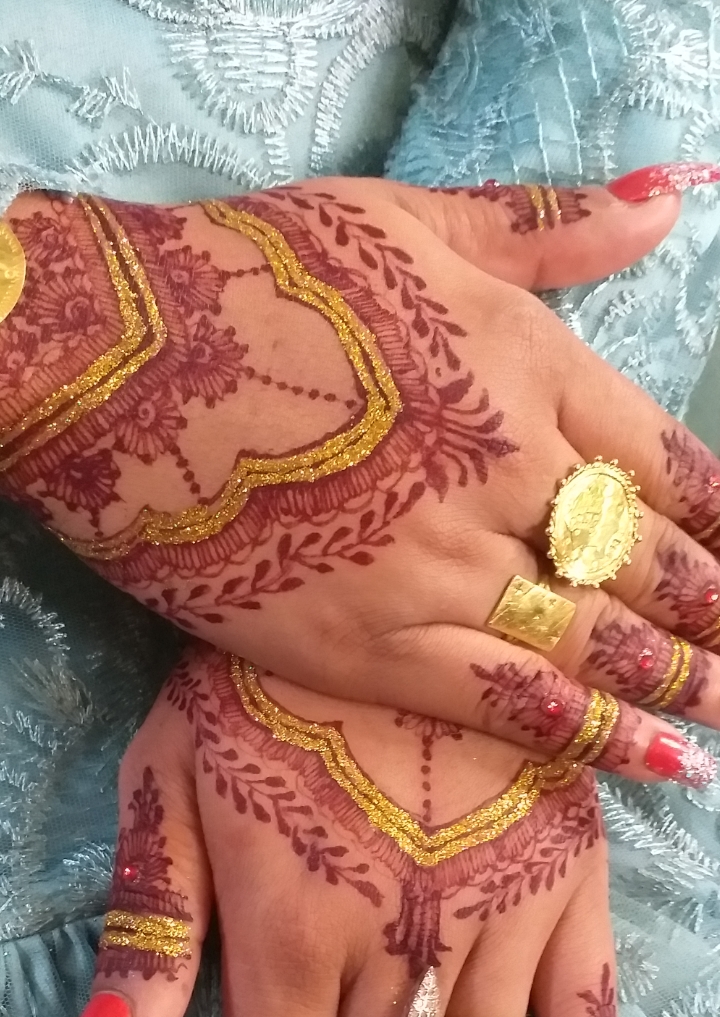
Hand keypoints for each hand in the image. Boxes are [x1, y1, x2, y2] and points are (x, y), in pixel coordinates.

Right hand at [3, 177, 719, 779]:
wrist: (114, 362)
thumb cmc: (252, 276)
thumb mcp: (406, 219)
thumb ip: (546, 226)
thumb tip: (672, 201)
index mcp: (527, 368)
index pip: (672, 467)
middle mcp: (508, 476)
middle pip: (648, 565)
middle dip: (717, 620)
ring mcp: (445, 569)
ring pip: (599, 643)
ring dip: (681, 687)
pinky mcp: (373, 644)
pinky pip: (508, 700)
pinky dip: (592, 736)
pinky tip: (662, 765)